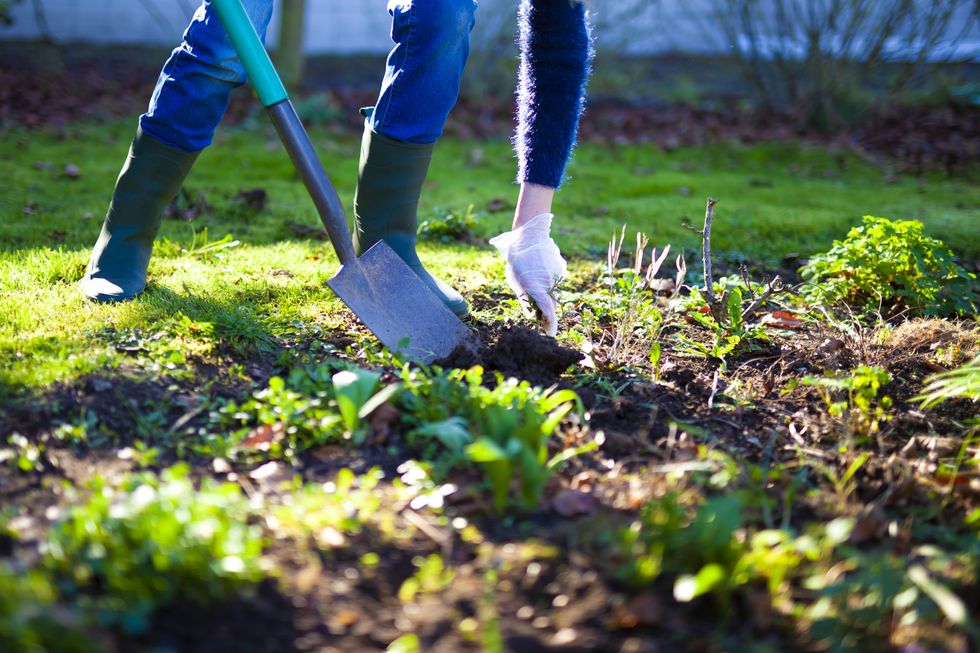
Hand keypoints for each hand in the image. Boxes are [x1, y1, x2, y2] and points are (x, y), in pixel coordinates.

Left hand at [489, 212, 566, 335]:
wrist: (529, 235)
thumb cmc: (517, 259)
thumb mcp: (514, 280)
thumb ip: (524, 298)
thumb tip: (531, 314)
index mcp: (534, 286)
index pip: (546, 310)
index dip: (549, 323)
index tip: (550, 332)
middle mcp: (548, 282)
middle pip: (552, 304)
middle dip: (547, 311)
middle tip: (539, 314)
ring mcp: (556, 274)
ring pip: (554, 292)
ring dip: (547, 294)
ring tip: (534, 280)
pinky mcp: (561, 268)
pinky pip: (556, 281)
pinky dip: (550, 281)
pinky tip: (540, 269)